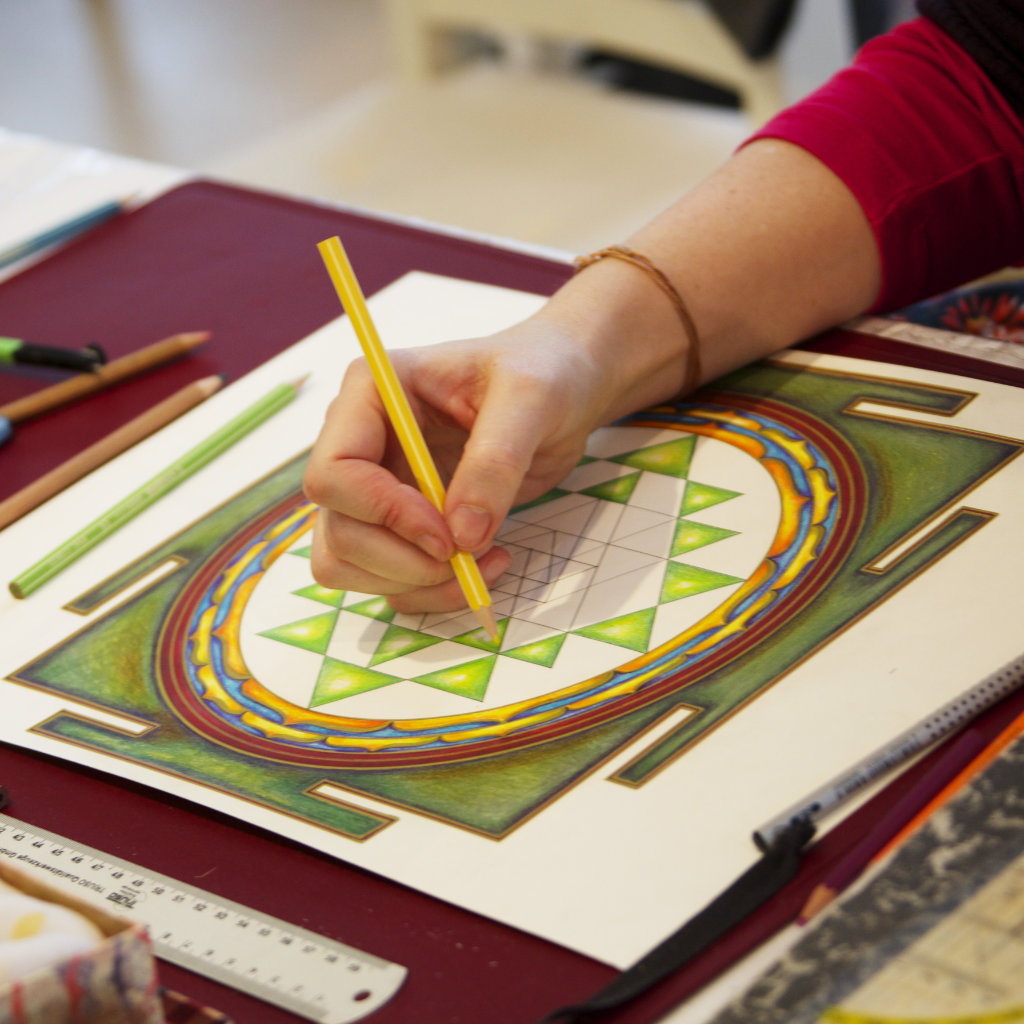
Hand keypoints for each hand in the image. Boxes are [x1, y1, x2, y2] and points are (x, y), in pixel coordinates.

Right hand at [303, 315, 618, 612]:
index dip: (383, 514)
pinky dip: (433, 590)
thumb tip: (462, 535)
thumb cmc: (542, 372)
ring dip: (415, 584)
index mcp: (370, 394)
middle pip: (338, 531)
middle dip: (402, 562)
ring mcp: (375, 487)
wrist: (563, 390)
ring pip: (350, 565)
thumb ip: (495, 461)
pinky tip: (486, 563)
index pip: (333, 473)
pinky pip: (389, 580)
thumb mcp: (531, 398)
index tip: (446, 536)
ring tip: (484, 565)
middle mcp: (360, 442)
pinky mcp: (400, 522)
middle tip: (468, 559)